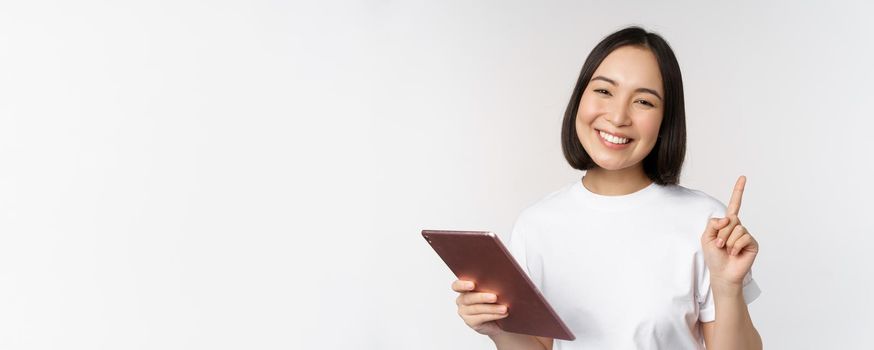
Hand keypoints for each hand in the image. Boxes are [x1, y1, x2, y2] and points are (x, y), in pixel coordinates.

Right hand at [451, 279, 508, 336]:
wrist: (498, 320)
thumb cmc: (495, 300)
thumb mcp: (491, 290)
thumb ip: (490, 285)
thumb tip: (500, 279)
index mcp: (464, 289)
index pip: (457, 286)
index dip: (462, 285)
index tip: (472, 285)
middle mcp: (461, 300)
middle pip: (468, 298)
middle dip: (482, 297)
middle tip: (495, 297)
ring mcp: (464, 312)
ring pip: (477, 308)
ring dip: (492, 308)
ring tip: (504, 308)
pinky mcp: (470, 322)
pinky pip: (481, 318)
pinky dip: (494, 315)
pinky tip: (503, 314)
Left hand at [700, 176, 759, 291]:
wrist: (722, 273)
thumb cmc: (714, 256)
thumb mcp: (706, 237)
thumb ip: (713, 223)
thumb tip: (729, 218)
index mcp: (727, 224)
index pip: (734, 204)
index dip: (738, 191)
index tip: (743, 177)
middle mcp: (738, 227)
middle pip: (731, 219)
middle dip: (721, 233)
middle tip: (718, 245)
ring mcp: (746, 235)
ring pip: (737, 229)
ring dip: (727, 241)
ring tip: (726, 250)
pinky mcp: (752, 243)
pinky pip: (743, 237)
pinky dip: (735, 246)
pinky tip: (734, 254)